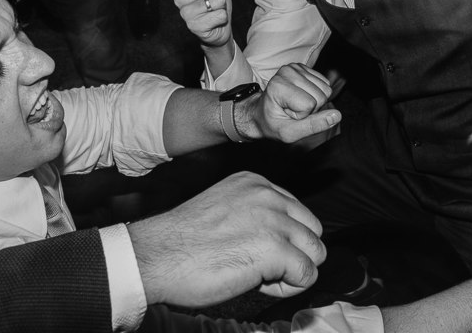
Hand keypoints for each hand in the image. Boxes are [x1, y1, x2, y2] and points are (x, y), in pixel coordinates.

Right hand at [127, 171, 325, 305]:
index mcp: (256, 184)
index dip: (283, 239)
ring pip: (315, 253)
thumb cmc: (181, 242)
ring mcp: (274, 220)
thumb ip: (255, 214)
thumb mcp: (225, 210)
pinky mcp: (275, 249)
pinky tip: (259, 284)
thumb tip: (279, 239)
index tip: (255, 251)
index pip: (298, 213)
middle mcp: (269, 196)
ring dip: (292, 272)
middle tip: (261, 268)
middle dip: (294, 254)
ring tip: (260, 276)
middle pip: (312, 231)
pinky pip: (307, 274)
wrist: (156, 256)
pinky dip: (289, 287)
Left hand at [238, 64, 341, 143]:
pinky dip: (317, 94)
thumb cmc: (273, 124)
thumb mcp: (288, 133)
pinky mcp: (304, 67)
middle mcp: (286, 71)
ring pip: (326, 89)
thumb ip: (312, 126)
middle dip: (311, 109)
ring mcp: (296, 67)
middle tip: (293, 111)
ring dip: (314, 102)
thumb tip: (337, 116)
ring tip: (295, 104)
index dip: (303, 115)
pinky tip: (301, 97)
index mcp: (278, 85)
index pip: (310, 104)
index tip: (288, 115)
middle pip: (321, 95)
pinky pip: (325, 84)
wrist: (262, 112)